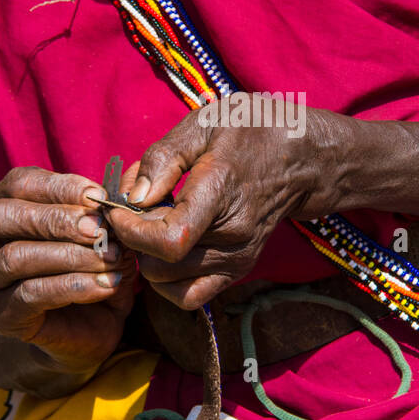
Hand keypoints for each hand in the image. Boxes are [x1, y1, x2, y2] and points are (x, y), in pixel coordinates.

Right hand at [0, 167, 135, 375]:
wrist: (91, 327)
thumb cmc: (91, 268)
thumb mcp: (101, 236)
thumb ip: (99, 215)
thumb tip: (108, 203)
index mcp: (0, 207)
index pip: (18, 183)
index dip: (58, 186)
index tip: (98, 196)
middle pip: (2, 216)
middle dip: (55, 219)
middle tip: (99, 229)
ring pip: (15, 257)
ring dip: (69, 255)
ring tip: (111, 259)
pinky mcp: (0, 315)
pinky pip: (30, 295)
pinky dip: (73, 286)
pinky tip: (106, 285)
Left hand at [106, 98, 349, 308]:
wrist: (301, 158)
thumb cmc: (250, 132)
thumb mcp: (205, 123)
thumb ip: (163, 158)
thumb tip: (132, 198)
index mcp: (221, 194)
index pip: (167, 241)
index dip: (129, 230)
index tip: (116, 207)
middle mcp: (233, 237)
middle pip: (159, 265)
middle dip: (132, 237)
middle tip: (134, 206)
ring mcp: (237, 259)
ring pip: (166, 283)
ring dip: (146, 257)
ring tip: (153, 222)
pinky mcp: (237, 271)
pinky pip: (188, 296)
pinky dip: (166, 279)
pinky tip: (166, 247)